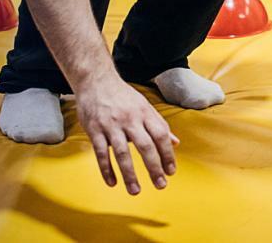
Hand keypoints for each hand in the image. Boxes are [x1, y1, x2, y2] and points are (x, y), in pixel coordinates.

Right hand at [75, 74, 179, 193]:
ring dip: (130, 174)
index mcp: (144, 113)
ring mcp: (111, 125)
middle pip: (145, 146)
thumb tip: (176, 142)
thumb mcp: (144, 105)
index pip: (161, 135)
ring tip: (136, 191)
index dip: (168, 154)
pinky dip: (107, 170)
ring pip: (122, 153)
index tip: (171, 171)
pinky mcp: (95, 131)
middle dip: (154, 168)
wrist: (96, 80)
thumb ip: (159, 124)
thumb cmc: (122, 95)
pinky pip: (101, 153)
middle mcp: (130, 119)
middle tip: (161, 184)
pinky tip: (112, 182)